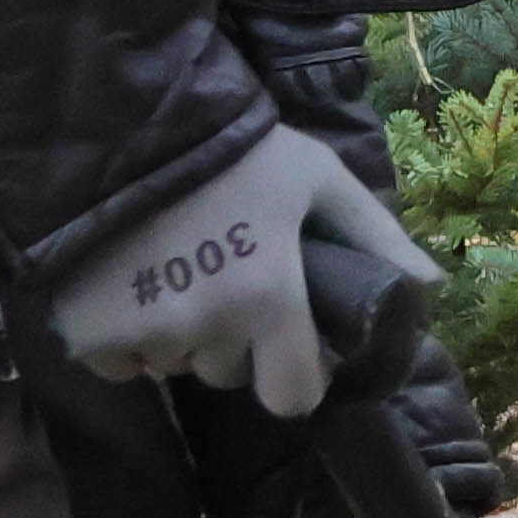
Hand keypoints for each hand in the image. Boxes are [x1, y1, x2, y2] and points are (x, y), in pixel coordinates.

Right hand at [48, 127, 424, 419]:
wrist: (120, 120)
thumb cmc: (234, 150)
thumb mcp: (318, 178)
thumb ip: (374, 236)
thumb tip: (431, 288)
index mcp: (268, 297)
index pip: (291, 397)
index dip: (293, 377)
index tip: (287, 350)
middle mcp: (205, 327)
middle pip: (227, 374)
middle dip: (231, 343)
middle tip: (223, 282)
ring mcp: (142, 333)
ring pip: (172, 365)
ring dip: (178, 337)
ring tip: (174, 272)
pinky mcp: (86, 331)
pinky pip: (119, 363)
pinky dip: (123, 338)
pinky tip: (128, 285)